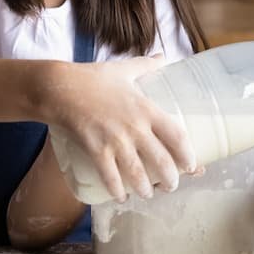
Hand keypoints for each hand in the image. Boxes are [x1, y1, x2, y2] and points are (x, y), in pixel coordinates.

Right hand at [41, 55, 195, 201]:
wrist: (60, 87)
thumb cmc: (94, 78)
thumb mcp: (125, 69)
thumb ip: (146, 65)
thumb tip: (164, 56)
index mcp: (146, 109)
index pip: (176, 135)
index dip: (187, 153)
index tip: (192, 165)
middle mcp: (135, 127)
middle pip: (161, 160)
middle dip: (170, 178)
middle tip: (172, 186)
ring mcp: (115, 140)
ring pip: (137, 173)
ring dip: (145, 189)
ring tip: (148, 194)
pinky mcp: (96, 149)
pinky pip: (110, 176)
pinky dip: (117, 191)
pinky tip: (121, 198)